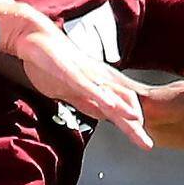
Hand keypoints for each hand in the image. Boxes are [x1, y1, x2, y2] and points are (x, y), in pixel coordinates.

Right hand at [0, 5, 151, 151]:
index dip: (132, 126)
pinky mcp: (73, 72)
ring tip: (137, 125)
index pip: (121, 109)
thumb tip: (103, 115)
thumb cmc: (53, 64)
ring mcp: (87, 76)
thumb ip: (88, 102)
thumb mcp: (71, 91)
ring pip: (110, 96)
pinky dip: (101, 97)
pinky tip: (110, 107)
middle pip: (122, 105)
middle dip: (134, 127)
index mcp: (98, 86)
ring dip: (124, 112)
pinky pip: (89, 87)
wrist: (37, 39)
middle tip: (146, 145)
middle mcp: (98, 80)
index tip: (141, 142)